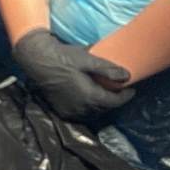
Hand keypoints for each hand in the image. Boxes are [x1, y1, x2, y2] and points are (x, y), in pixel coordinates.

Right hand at [11, 29, 134, 121]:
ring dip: (101, 104)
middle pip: (104, 108)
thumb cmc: (63, 57)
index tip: (132, 89)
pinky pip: (80, 112)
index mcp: (89, 97)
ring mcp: (69, 110)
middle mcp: (80, 108)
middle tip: (120, 89)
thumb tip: (127, 76)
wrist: (37, 59)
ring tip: (107, 92)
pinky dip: (89, 106)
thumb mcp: (87, 60)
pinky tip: (90, 96)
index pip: (114, 102)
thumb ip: (107, 69)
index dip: (125, 97)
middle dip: (113, 100)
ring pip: (92, 111)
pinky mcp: (61, 109)